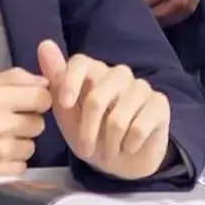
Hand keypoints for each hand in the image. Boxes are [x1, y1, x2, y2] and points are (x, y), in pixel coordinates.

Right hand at [0, 68, 51, 193]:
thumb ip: (12, 79)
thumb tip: (45, 82)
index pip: (42, 98)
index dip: (36, 101)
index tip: (25, 105)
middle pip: (39, 123)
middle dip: (26, 123)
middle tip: (5, 124)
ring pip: (31, 147)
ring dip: (19, 144)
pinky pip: (21, 166)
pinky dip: (11, 163)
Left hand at [37, 40, 171, 179]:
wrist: (123, 161)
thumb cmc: (92, 134)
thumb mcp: (67, 114)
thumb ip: (56, 81)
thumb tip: (44, 44)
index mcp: (95, 72)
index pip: (81, 63)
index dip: (69, 82)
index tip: (63, 104)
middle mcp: (119, 74)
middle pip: (97, 97)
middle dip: (87, 131)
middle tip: (85, 151)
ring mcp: (142, 87)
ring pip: (118, 118)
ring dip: (109, 144)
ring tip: (108, 152)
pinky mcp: (159, 104)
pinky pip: (139, 128)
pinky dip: (129, 146)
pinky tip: (129, 147)